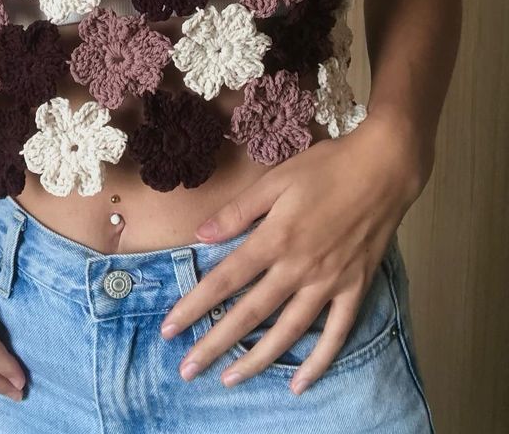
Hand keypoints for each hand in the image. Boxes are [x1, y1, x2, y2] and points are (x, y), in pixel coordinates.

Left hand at [159, 115, 424, 393]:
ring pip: (288, 331)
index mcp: (275, 238)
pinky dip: (319, 361)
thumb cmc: (325, 168)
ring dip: (258, 359)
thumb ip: (238, 211)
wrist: (383, 169)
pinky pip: (336, 333)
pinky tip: (300, 383)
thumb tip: (201, 234)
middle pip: (251, 313)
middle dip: (216, 344)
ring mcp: (329, 282)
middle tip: (189, 371)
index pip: (226, 279)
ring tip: (231, 380)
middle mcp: (299, 267)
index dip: (195, 305)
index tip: (170, 328)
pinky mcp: (355, 288)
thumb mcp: (276, 179)